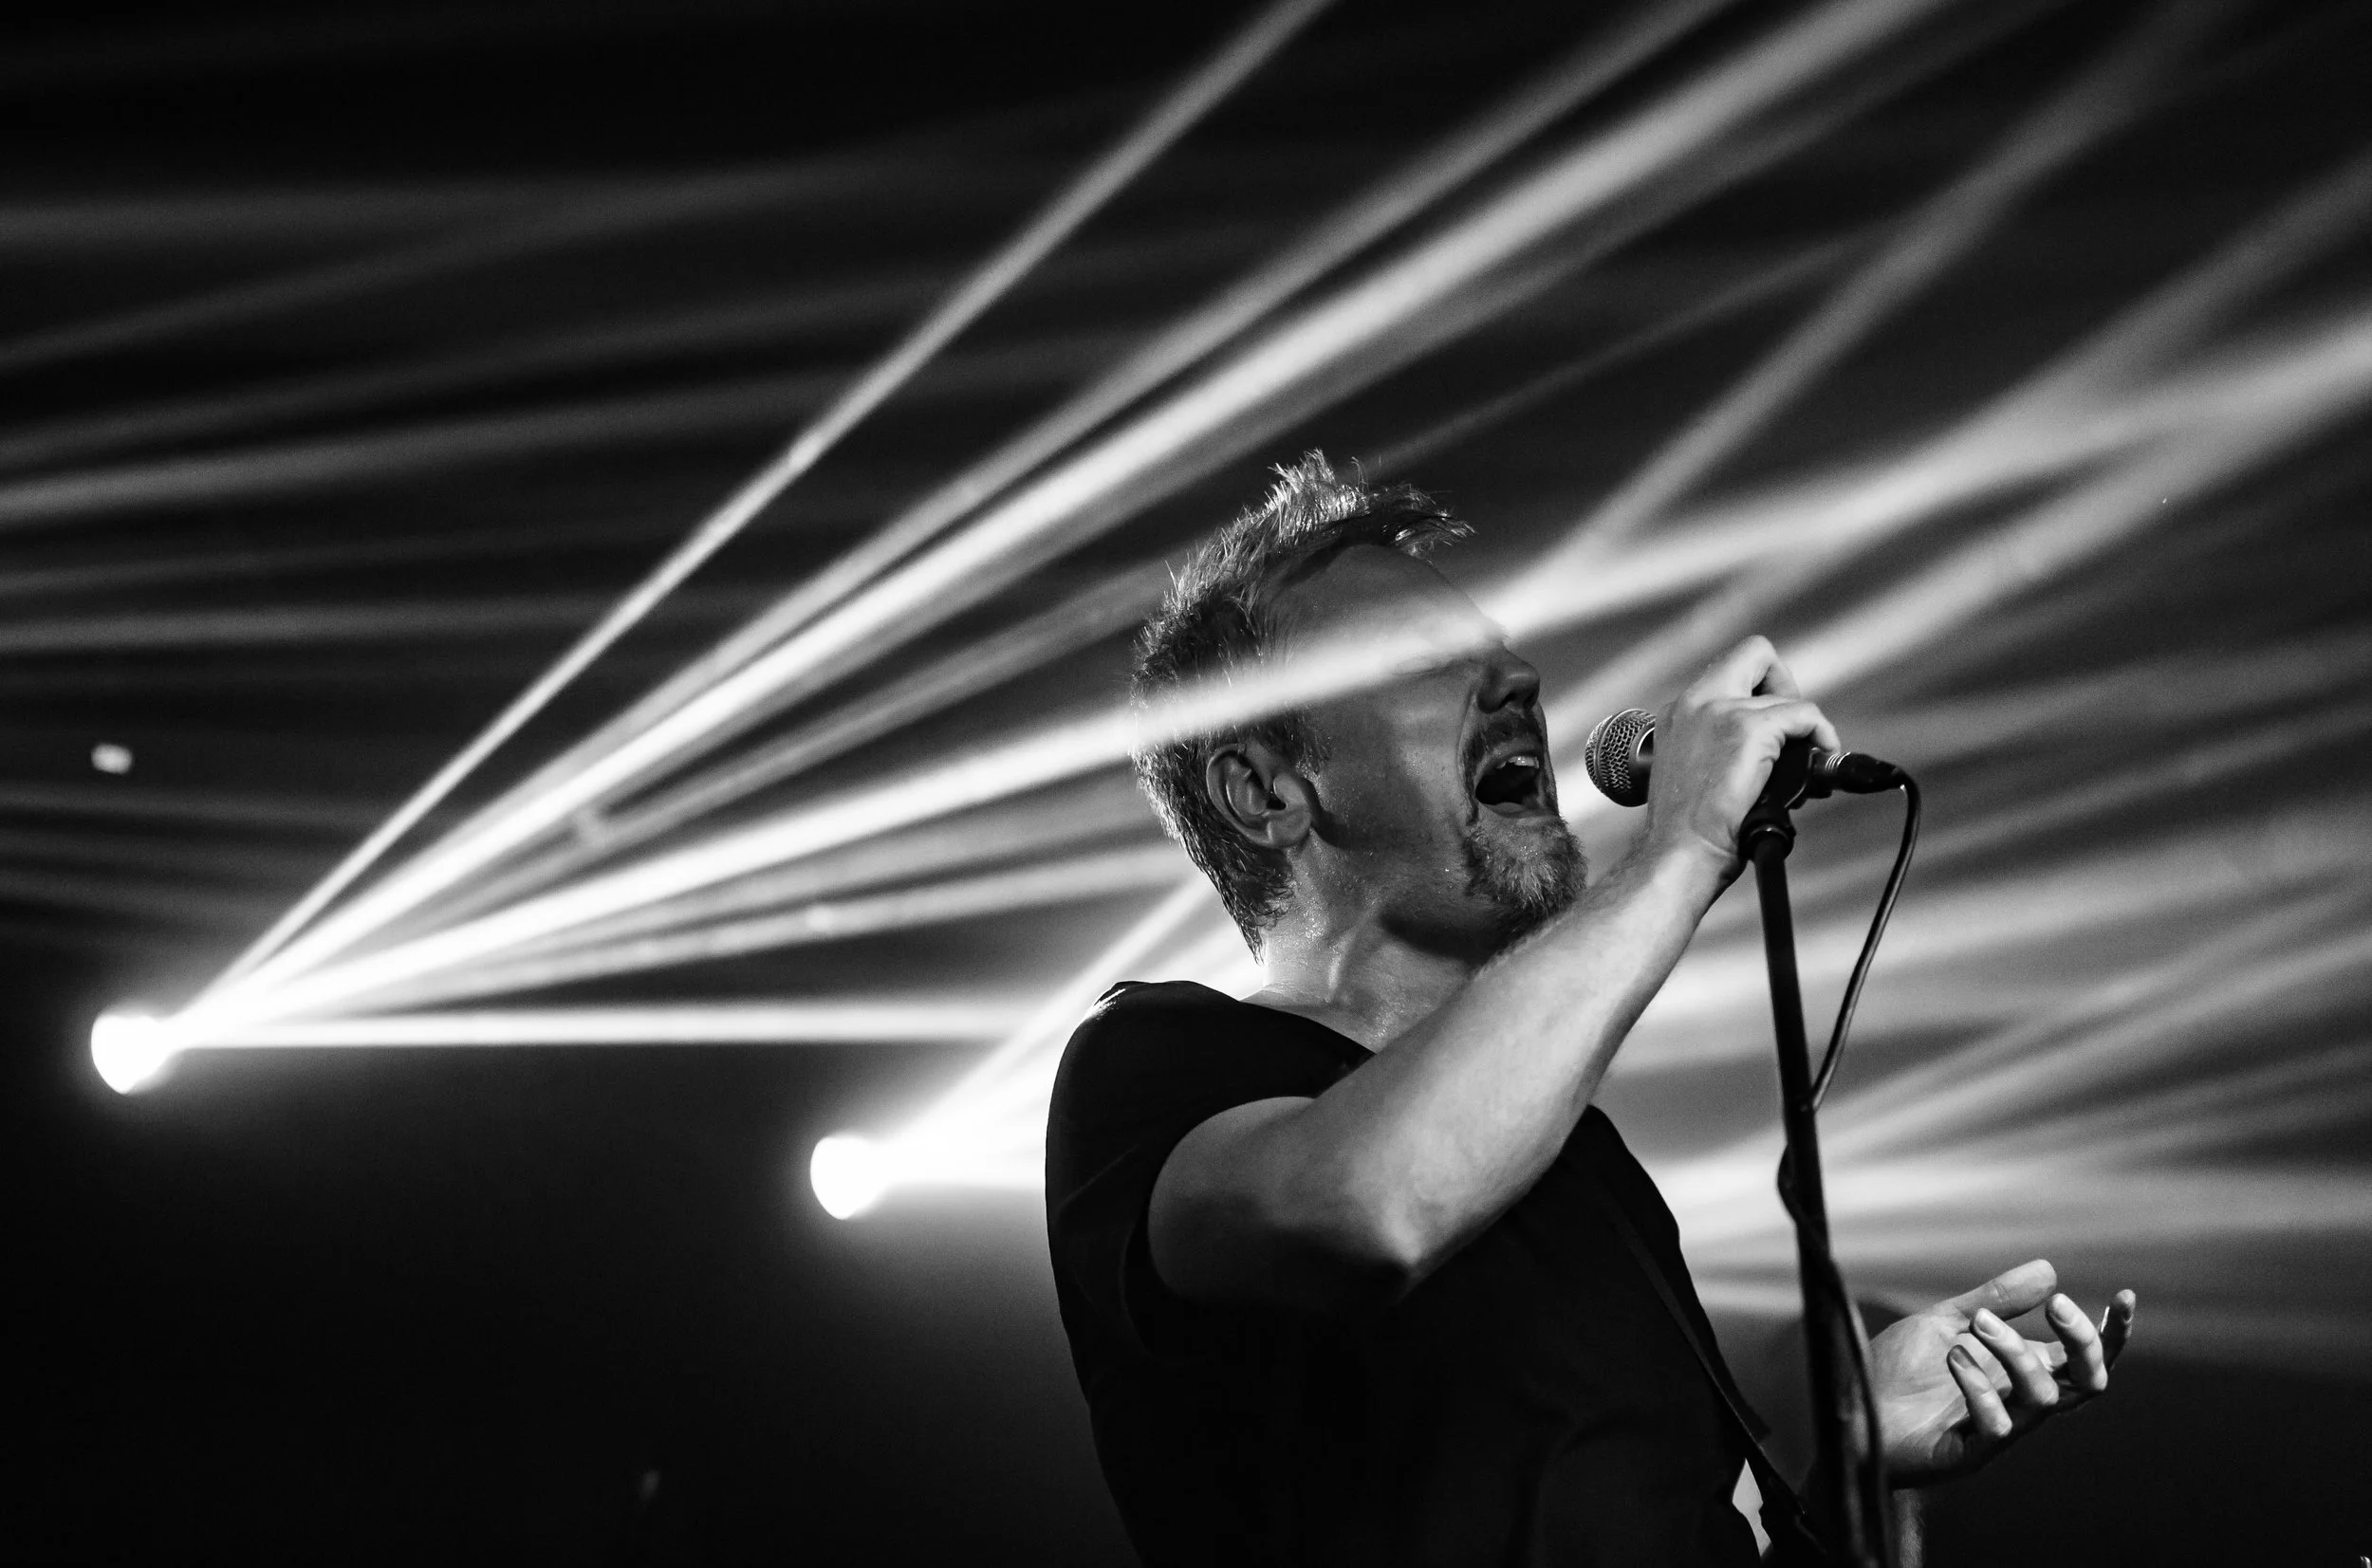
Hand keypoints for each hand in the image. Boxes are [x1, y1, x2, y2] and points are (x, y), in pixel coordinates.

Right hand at [1644, 636, 1840, 874]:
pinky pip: (1806, 716)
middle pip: (1756, 653)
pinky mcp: (1750, 729)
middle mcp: (1696, 701)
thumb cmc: (1687, 832)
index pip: (1728, 670)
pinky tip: (1818, 765)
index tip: (1771, 727)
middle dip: (1786, 686)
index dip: (1759, 690)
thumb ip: (1719, 746)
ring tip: (1806, 765)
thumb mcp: (1692, 772)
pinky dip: (1822, 736)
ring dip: (1805, 728)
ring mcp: (1722, 712)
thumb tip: (1771, 746)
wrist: (1680, 853)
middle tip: (1793, 731)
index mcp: (1679, 712)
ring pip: (1788, 695)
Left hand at [1870, 1258, 2135, 1485]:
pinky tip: (1954, 1357)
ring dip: (2016, 1352)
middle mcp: (2020, 1402)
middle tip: (2056, 1306)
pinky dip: (1983, 1387)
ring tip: (1976, 1321)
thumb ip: (1996, 1300)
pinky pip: (1999, 1426)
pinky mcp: (1970, 1453)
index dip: (2112, 1334)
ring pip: (2045, 1397)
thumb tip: (2050, 1270)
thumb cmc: (1899, 1372)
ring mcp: (2000, 1430)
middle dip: (2083, 1342)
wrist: (1850, 1409)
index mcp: (2021, 1371)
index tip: (2124, 1296)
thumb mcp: (1948, 1321)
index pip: (2087, 1359)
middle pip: (2089, 1384)